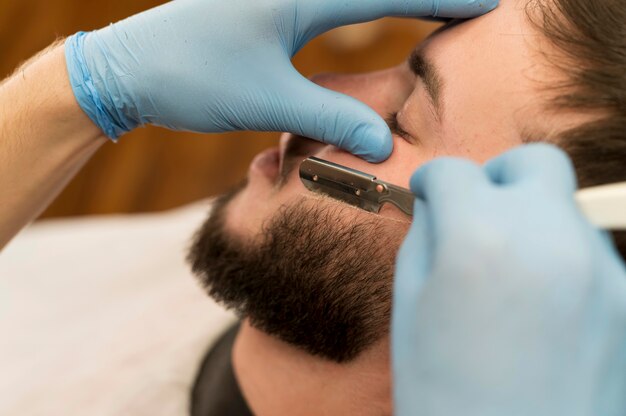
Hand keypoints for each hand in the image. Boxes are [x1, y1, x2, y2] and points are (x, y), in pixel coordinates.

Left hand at [64, 0, 497, 161]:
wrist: (128, 68)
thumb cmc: (192, 77)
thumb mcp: (267, 100)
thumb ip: (330, 118)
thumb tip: (384, 144)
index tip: (488, 3)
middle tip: (473, 1)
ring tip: (437, 7)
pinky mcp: (265, 6)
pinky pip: (330, 1)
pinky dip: (364, 6)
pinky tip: (377, 12)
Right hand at [392, 144, 625, 415]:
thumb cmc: (447, 398)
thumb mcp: (410, 312)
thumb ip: (424, 242)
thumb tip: (438, 207)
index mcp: (481, 240)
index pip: (455, 172)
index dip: (430, 180)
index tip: (426, 195)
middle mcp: (551, 239)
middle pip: (536, 164)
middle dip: (498, 176)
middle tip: (477, 210)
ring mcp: (602, 269)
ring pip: (565, 210)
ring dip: (532, 222)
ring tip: (510, 276)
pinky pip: (591, 255)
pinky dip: (561, 260)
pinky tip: (543, 308)